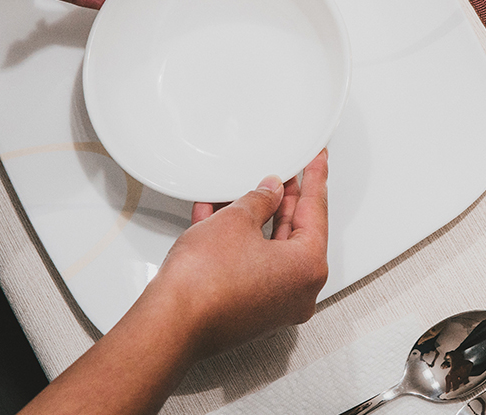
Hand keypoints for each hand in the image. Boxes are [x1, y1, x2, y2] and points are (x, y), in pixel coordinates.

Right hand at [19, 150, 329, 414]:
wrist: (169, 324)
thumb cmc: (203, 284)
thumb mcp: (237, 220)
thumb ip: (261, 199)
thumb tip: (270, 192)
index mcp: (308, 267)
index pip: (316, 210)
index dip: (314, 178)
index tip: (316, 161)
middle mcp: (298, 291)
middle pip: (296, 232)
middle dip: (285, 199)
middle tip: (286, 174)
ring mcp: (274, 304)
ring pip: (270, 249)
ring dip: (257, 218)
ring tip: (249, 191)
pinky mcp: (250, 310)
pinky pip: (251, 265)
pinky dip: (239, 241)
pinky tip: (219, 216)